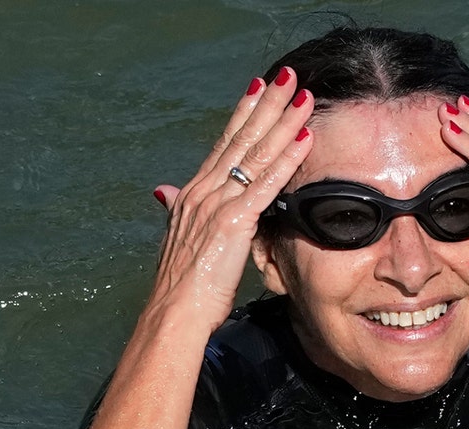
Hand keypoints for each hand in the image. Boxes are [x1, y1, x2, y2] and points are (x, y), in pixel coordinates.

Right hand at [146, 67, 314, 331]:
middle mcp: (204, 190)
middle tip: (289, 77)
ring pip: (257, 153)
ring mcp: (218, 203)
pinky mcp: (234, 221)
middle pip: (242, 138)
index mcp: (194, 193)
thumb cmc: (181, 285)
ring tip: (304, 96)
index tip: (259, 88)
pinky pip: (266, 183)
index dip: (243, 114)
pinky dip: (287, 158)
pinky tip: (304, 139)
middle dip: (267, 105)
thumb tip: (163, 192)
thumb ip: (175, 210)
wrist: (174, 311)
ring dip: (283, 122)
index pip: (224, 144)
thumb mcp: (178, 238)